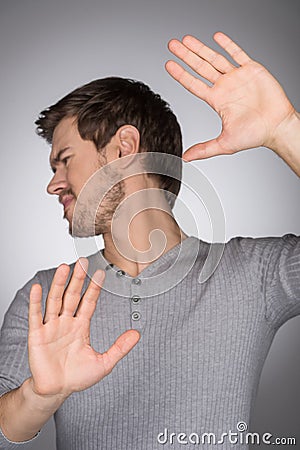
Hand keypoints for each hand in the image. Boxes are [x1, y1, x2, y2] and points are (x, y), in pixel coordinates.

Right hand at [28, 259, 139, 397]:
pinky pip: (36, 316)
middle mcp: (66, 323)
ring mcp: (51, 327)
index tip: (101, 273)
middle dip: (78, 279)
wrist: (56, 391)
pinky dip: (36, 302)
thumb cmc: (77, 377)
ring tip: (64, 268)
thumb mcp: (103, 363)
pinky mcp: (37, 336)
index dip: (94, 288)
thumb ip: (119, 348)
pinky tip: (38, 288)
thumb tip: (137, 334)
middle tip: (82, 262)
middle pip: (72, 296)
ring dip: (59, 284)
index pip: (88, 302)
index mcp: (81, 326)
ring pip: (55, 301)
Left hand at [166, 32, 295, 160]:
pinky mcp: (252, 69)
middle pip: (201, 68)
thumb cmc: (254, 136)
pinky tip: (217, 37)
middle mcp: (225, 87)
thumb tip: (185, 158)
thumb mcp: (224, 144)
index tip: (168, 64)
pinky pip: (238, 53)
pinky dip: (228, 45)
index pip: (194, 85)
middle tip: (172, 45)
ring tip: (187, 39)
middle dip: (186, 56)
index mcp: (217, 100)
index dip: (181, 75)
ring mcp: (237, 77)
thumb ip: (204, 149)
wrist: (276, 127)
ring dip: (201, 48)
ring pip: (216, 58)